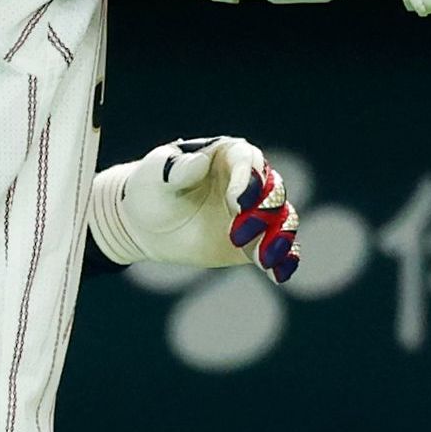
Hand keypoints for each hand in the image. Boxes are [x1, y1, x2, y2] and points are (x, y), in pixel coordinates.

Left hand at [86, 136, 303, 280]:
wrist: (146, 224)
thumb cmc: (151, 189)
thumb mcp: (155, 176)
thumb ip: (177, 169)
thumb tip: (199, 161)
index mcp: (229, 156)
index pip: (250, 162)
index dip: (249, 182)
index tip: (236, 203)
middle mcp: (250, 181)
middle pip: (273, 191)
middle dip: (263, 213)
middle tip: (237, 235)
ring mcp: (256, 212)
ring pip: (283, 221)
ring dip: (280, 239)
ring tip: (265, 260)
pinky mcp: (256, 241)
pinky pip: (280, 250)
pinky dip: (284, 262)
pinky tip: (278, 276)